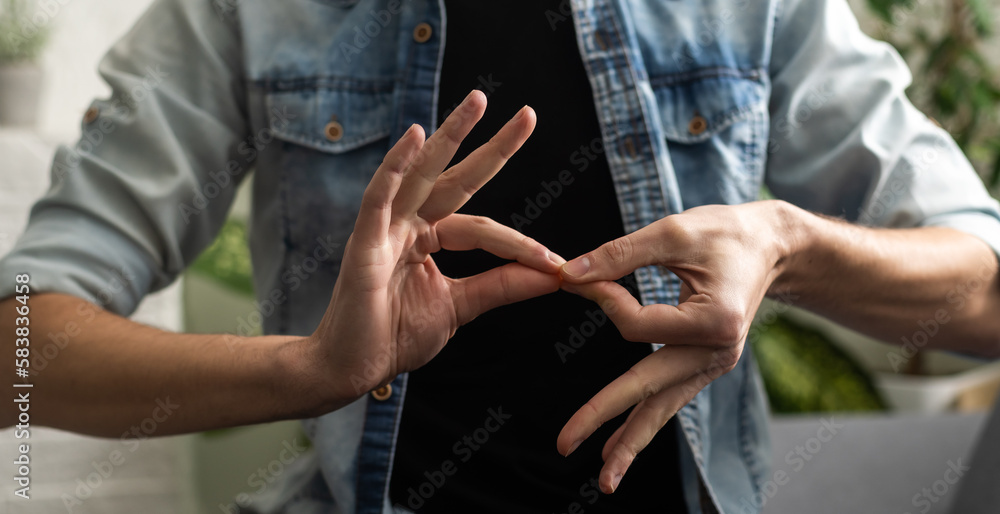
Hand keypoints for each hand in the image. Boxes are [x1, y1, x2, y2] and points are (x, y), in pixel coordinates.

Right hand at [310, 90, 562, 405]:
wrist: (354, 368)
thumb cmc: (396, 336)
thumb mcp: (461, 307)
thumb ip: (501, 285)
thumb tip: (553, 274)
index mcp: (429, 238)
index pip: (482, 228)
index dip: (519, 244)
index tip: (555, 265)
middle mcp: (408, 224)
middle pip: (456, 177)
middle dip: (491, 146)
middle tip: (529, 115)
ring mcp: (385, 228)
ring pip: (422, 174)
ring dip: (449, 136)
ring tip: (479, 103)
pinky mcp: (364, 241)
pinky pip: (381, 196)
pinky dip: (396, 166)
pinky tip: (415, 136)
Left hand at [554, 201, 793, 493]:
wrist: (770, 246)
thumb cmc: (724, 232)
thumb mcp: (673, 231)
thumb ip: (619, 254)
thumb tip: (568, 275)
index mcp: (715, 320)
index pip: (637, 325)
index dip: (602, 298)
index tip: (578, 276)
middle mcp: (716, 351)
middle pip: (649, 389)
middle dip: (604, 416)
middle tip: (564, 443)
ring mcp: (712, 364)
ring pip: (663, 408)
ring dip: (630, 442)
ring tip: (603, 479)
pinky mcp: (704, 366)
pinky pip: (669, 400)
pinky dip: (644, 423)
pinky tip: (618, 448)